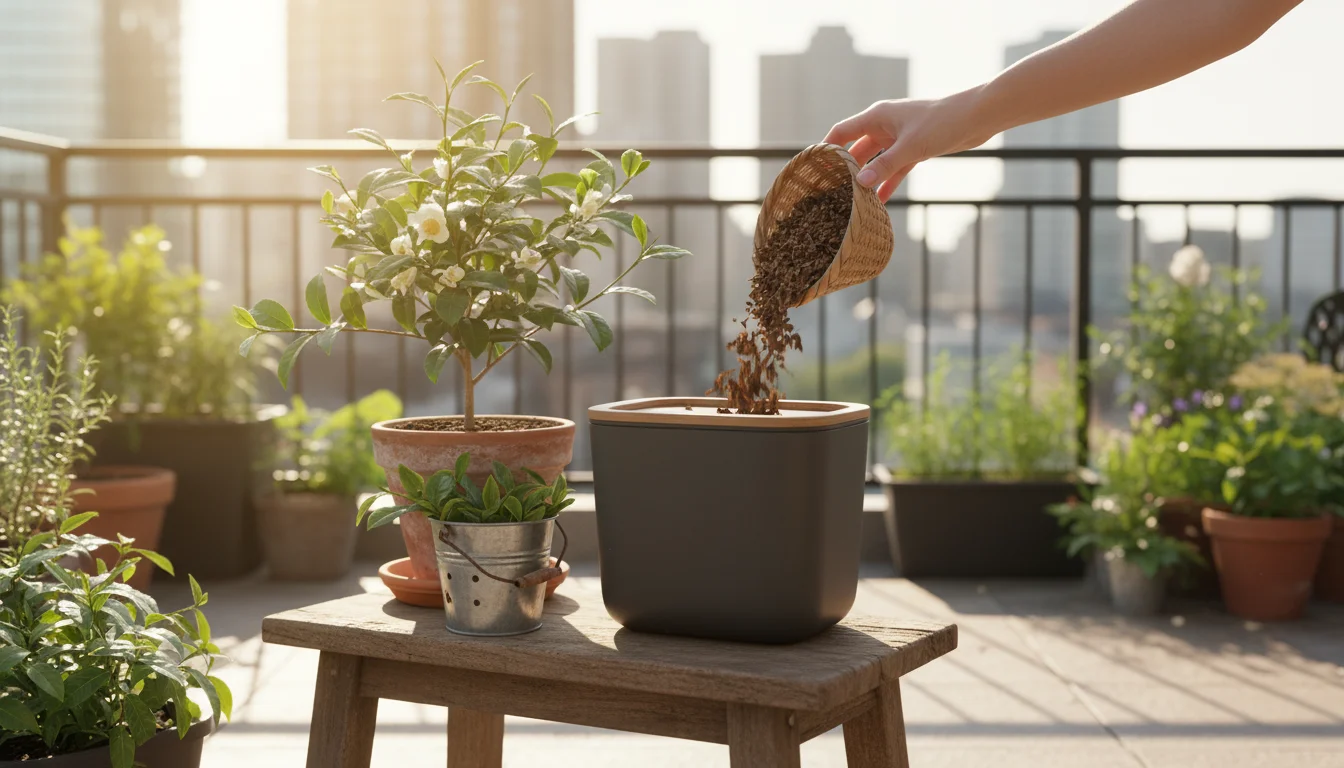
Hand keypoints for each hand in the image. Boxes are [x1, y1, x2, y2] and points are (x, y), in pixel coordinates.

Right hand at [824, 93, 992, 201]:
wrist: (978, 116)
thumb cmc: (943, 122)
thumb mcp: (912, 147)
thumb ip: (885, 166)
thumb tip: (860, 184)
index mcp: (877, 116)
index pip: (842, 133)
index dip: (826, 149)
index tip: (814, 169)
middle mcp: (884, 126)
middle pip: (857, 150)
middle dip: (846, 170)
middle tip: (833, 193)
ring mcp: (899, 138)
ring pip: (876, 161)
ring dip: (868, 179)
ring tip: (855, 201)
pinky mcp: (915, 148)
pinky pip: (895, 168)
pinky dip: (888, 182)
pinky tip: (881, 202)